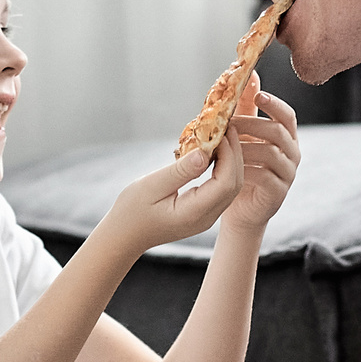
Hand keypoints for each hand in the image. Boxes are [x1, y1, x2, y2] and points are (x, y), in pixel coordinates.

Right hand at [89, 138, 243, 256]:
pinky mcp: (204, 213)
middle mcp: (207, 218)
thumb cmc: (132, 211)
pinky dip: (223, 169)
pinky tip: (214, 152)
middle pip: (234, 184)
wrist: (126, 235)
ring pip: (231, 187)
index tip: (222, 130)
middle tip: (227, 126)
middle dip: (235, 154)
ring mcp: (208, 218)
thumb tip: (205, 152)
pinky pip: (222, 189)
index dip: (230, 154)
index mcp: (195, 213)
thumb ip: (180, 171)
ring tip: (222, 135)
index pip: (225, 182)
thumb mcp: (152, 186)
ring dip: (231, 160)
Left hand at [218, 86, 299, 235]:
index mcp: (286, 138)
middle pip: (277, 132)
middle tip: (227, 123)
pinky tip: (229, 168)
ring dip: (244, 147)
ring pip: (270, 153)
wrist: (240, 209)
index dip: (274, 104)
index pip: (287, 116)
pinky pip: (264, 176)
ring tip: (223, 146)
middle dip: (251, 125)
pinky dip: (245, 169)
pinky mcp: (278, 193)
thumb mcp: (242, 136)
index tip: (258, 96)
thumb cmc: (241, 168)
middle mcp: (292, 154)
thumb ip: (247, 108)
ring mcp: (287, 174)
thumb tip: (250, 74)